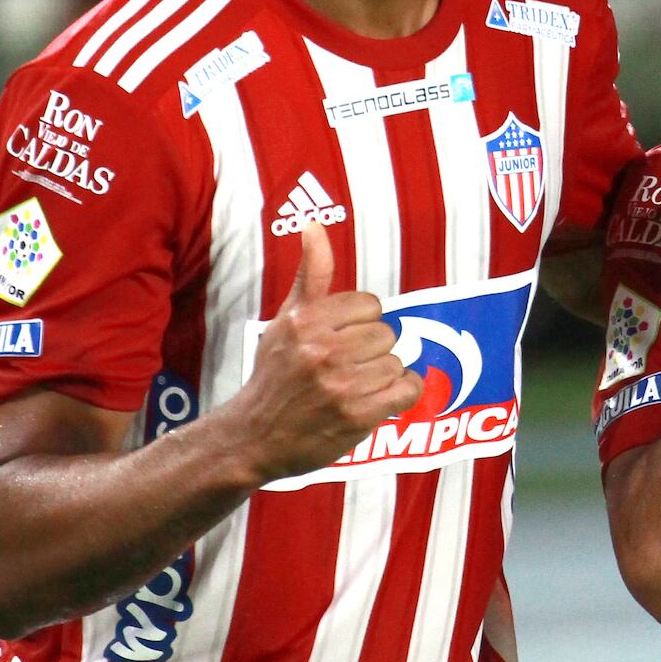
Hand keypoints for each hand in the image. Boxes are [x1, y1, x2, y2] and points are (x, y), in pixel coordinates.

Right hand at [228, 222, 422, 483]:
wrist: (253, 437)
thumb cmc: (275, 374)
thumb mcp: (286, 320)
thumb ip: (310, 274)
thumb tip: (314, 224)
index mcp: (304, 322)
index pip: (370, 305)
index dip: (362, 323)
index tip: (343, 339)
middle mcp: (321, 351)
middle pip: (387, 335)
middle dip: (373, 351)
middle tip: (347, 366)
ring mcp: (340, 385)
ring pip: (397, 363)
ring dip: (383, 376)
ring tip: (354, 386)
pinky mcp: (357, 416)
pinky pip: (408, 389)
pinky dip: (401, 394)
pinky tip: (378, 399)